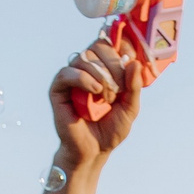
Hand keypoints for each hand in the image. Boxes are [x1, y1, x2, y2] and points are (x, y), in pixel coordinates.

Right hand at [49, 36, 143, 164]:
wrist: (94, 151)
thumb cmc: (110, 129)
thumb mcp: (130, 107)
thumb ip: (134, 86)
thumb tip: (134, 63)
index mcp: (105, 68)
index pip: (110, 43)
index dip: (121, 46)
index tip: (131, 58)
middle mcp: (87, 69)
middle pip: (99, 46)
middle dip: (113, 64)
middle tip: (119, 87)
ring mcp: (72, 77)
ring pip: (85, 57)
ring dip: (100, 75)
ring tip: (107, 97)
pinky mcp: (58, 89)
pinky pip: (68, 72)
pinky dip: (83, 78)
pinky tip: (94, 91)